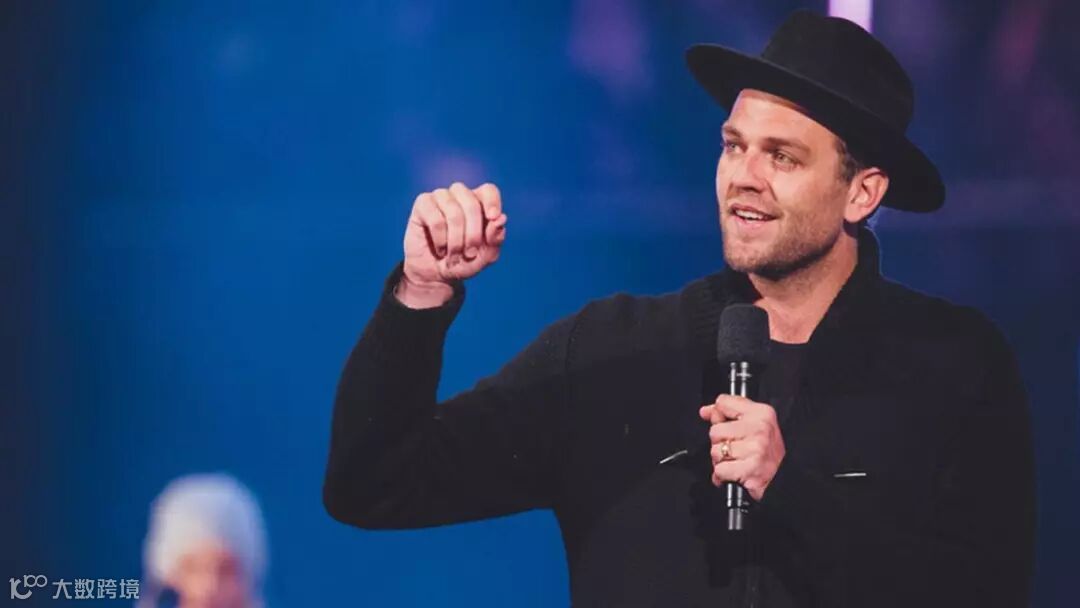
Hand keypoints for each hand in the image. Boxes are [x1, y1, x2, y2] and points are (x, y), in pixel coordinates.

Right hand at [397, 182, 507, 307]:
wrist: (436, 274)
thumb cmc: (463, 262)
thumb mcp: (485, 256)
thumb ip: (496, 239)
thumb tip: (501, 219)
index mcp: (479, 202)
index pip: (489, 191)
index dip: (492, 202)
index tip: (493, 218)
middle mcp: (460, 195)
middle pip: (471, 204)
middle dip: (473, 234)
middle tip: (470, 254)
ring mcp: (440, 197)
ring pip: (453, 212)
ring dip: (456, 241)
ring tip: (454, 256)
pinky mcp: (423, 204)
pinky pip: (436, 219)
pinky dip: (440, 240)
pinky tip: (440, 249)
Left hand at [698, 395, 785, 500]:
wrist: (784, 476)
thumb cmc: (766, 450)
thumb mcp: (754, 423)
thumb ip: (728, 412)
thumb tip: (705, 411)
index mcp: (761, 413)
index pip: (722, 403)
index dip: (718, 416)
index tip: (726, 424)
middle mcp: (759, 429)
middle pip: (715, 430)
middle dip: (720, 442)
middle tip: (737, 448)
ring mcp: (755, 449)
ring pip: (715, 451)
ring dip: (721, 460)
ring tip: (738, 461)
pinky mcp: (749, 469)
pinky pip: (719, 470)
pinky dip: (723, 475)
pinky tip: (736, 472)